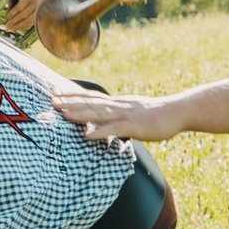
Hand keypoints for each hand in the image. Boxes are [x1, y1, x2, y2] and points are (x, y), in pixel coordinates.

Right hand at [6, 0, 64, 32]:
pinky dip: (13, 12)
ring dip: (14, 21)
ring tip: (8, 24)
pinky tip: (9, 15)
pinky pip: (20, 7)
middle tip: (11, 29)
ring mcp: (37, 2)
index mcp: (51, 7)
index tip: (21, 27)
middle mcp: (44, 6)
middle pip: (30, 20)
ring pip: (24, 15)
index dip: (28, 24)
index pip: (38, 19)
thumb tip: (58, 2)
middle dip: (19, 26)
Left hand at [51, 89, 182, 141]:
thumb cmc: (157, 116)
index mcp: (118, 103)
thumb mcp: (134, 113)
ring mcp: (125, 115)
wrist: (178, 112)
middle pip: (90, 103)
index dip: (74, 95)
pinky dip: (99, 132)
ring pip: (98, 113)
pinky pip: (113, 129)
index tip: (57, 93)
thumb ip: (119, 118)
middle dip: (70, 102)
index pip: (92, 97)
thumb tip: (108, 123)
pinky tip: (86, 135)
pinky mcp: (133, 126)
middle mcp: (118, 106)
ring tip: (62, 114)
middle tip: (51, 100)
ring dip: (79, 113)